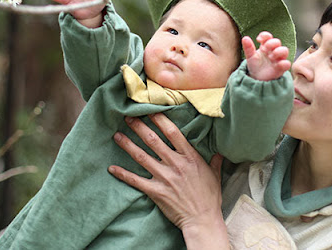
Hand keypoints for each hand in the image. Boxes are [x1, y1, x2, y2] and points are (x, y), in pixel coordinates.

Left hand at [108, 114, 229, 248]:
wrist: (202, 220)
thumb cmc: (210, 198)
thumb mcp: (215, 175)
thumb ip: (214, 160)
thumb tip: (219, 150)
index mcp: (190, 157)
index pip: (172, 132)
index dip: (159, 120)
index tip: (149, 111)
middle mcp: (175, 164)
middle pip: (153, 140)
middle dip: (139, 127)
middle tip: (128, 118)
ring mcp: (164, 177)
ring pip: (142, 157)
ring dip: (128, 145)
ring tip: (117, 136)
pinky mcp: (156, 191)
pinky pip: (136, 180)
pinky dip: (123, 174)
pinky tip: (112, 168)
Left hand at [242, 31, 290, 80]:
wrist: (257, 78)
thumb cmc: (255, 65)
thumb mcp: (250, 56)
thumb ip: (248, 48)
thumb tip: (245, 38)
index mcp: (265, 46)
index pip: (268, 36)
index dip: (265, 35)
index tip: (258, 40)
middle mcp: (273, 50)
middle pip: (277, 41)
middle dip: (270, 44)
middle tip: (264, 50)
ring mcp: (278, 58)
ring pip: (285, 50)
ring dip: (278, 51)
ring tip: (270, 57)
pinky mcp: (282, 67)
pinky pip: (287, 63)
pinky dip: (284, 63)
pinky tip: (277, 64)